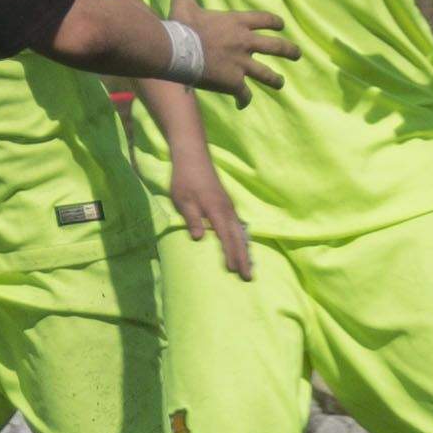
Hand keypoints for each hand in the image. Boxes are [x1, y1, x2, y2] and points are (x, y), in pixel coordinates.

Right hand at [172, 0, 294, 100]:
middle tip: (297, 54)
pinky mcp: (234, 83)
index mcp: (236, 23)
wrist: (178, 52)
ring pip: (267, 74)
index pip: (264, 20)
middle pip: (276, 47)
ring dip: (275, 79)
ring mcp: (241, 64)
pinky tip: (242, 103)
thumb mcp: (184, 2)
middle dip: (289, 50)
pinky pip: (244, 94)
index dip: (275, 22)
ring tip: (280, 83)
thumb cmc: (182, 27)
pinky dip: (244, 99)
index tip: (281, 25)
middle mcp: (245, 43)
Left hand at [172, 163, 253, 279]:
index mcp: (216, 209)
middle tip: (249, 276)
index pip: (226, 236)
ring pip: (241, 231)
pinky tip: (244, 245)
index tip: (235, 270)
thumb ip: (191, 218)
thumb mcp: (182, 199)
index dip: (231, 254)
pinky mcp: (227, 204)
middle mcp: (227, 209)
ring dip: (245, 249)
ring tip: (250, 266)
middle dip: (244, 257)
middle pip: (238, 237)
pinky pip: (239, 225)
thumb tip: (199, 238)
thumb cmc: (184, 178)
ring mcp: (229, 206)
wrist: (193, 156)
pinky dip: (243, 238)